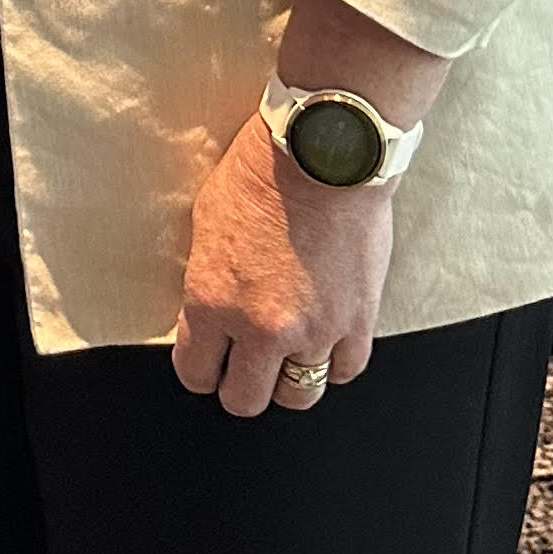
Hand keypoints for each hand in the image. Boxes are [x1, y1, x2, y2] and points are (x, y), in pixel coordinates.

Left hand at [171, 112, 391, 418]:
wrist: (324, 153)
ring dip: (289, 379)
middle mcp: (261, 328)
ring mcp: (313, 330)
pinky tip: (326, 343)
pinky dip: (333, 362)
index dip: (201, 370)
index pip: (196, 373)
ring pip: (298, 395)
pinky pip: (344, 371)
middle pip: (244, 400)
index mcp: (212, 303)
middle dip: (241, 385)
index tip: (209, 361)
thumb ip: (207, 282)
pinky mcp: (356, 322)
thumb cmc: (263, 173)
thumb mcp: (206, 225)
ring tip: (288, 356)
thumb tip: (210, 314)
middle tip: (246, 365)